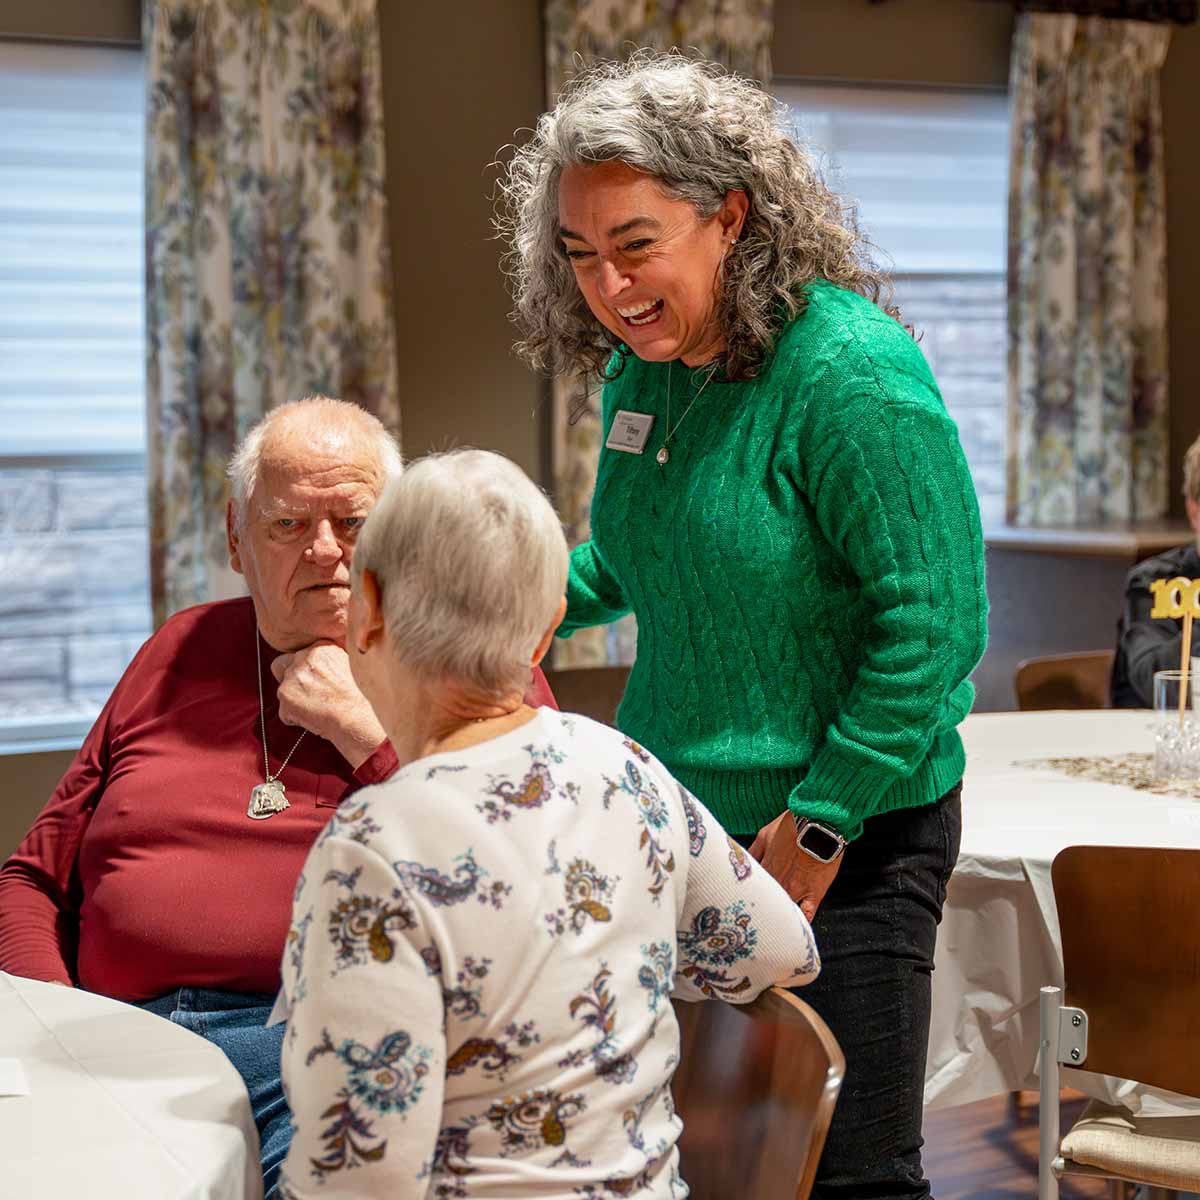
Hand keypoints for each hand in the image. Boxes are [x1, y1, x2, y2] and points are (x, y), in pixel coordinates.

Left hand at [271, 642, 387, 770]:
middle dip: (293, 679)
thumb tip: (323, 671)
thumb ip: (332, 662)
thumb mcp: (351, 668)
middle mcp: (303, 657)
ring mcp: (292, 677)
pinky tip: (315, 719)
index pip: (301, 653)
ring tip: (317, 709)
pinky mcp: (285, 698)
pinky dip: (296, 718)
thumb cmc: (361, 698)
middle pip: (283, 664)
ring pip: (282, 689)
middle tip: (311, 694)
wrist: (359, 717)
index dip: (307, 668)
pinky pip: (284, 711)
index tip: (318, 681)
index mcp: (320, 647)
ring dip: (294, 699)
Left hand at [749, 812, 841, 922]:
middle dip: (758, 911)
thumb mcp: (764, 834)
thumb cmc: (794, 826)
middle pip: (765, 904)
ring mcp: (796, 891)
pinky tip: (794, 929)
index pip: (751, 890)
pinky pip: (807, 915)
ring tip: (770, 930)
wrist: (819, 824)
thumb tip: (742, 862)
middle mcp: (778, 883)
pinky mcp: (814, 894)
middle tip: (752, 921)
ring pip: (782, 912)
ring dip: (776, 919)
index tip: (741, 904)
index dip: (746, 897)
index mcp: (764, 870)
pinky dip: (800, 924)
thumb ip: (753, 852)